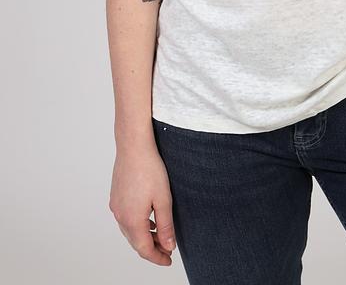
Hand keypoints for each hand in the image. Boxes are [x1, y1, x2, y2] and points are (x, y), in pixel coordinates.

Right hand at [109, 144, 175, 265]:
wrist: (133, 146)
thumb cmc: (150, 168)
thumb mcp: (164, 199)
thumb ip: (166, 226)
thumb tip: (168, 245)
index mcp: (132, 220)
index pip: (144, 249)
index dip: (157, 258)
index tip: (168, 260)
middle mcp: (120, 216)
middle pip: (135, 242)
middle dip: (152, 248)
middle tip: (168, 248)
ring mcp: (116, 206)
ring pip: (130, 231)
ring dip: (144, 236)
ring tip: (161, 234)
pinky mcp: (116, 197)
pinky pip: (126, 219)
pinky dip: (138, 224)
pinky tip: (148, 218)